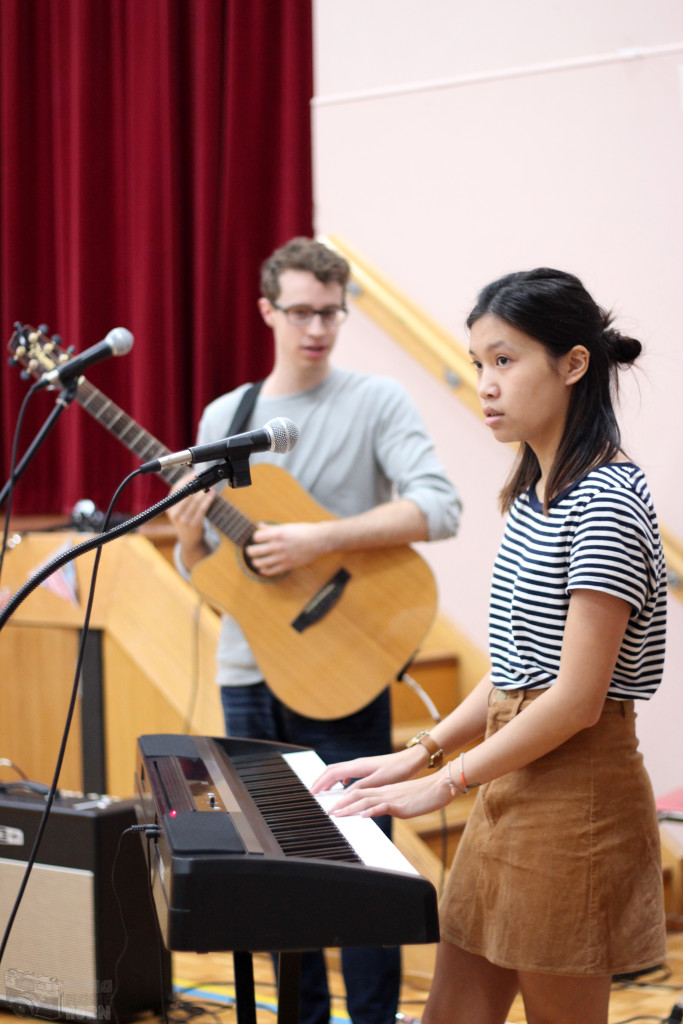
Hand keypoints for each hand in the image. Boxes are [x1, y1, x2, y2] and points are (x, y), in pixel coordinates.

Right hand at [166, 472, 214, 563]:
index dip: (186, 479)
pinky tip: (212, 494)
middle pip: (186, 493)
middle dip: (197, 484)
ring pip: (195, 500)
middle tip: (206, 477)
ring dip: (204, 490)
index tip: (195, 474)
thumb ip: (183, 496)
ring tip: (211, 484)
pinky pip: (202, 509)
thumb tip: (193, 477)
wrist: (189, 540)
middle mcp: (174, 514)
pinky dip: (207, 500)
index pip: (176, 489)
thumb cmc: (185, 520)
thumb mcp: (178, 509)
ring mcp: (183, 520)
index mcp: (169, 507)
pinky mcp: (193, 525)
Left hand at [245, 521, 330, 575]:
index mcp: (278, 533)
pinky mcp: (288, 565)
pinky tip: (262, 569)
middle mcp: (279, 545)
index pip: (257, 537)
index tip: (257, 539)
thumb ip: (272, 528)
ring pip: (261, 562)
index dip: (255, 537)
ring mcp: (283, 556)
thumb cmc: (305, 531)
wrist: (320, 541)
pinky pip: (272, 571)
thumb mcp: (287, 526)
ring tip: (255, 560)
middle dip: (250, 551)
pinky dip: (265, 571)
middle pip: (255, 550)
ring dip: (255, 561)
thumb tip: (259, 526)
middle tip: (249, 550)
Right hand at [311, 747, 424, 794]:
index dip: (321, 783)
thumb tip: (344, 794)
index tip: (312, 793)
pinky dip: (339, 779)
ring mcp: (361, 765)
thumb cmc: (398, 770)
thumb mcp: (379, 781)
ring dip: (329, 780)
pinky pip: (347, 772)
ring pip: (339, 771)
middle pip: (332, 770)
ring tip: (324, 791)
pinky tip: (342, 787)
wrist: (410, 761)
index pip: (332, 773)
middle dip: (321, 781)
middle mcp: (357, 764)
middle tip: (312, 792)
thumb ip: (361, 787)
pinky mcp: (367, 768)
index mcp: (357, 766)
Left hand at [328, 770, 453, 820]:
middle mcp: (384, 792)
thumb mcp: (402, 801)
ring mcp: (392, 798)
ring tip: (337, 814)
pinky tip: (364, 816)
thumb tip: (379, 811)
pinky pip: (384, 806)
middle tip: (328, 812)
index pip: (359, 793)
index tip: (333, 807)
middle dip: (341, 804)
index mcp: (384, 791)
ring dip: (350, 808)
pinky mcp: (401, 805)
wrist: (439, 787)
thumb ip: (389, 805)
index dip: (345, 799)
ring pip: (366, 800)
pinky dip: (373, 811)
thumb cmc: (423, 796)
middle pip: (358, 795)